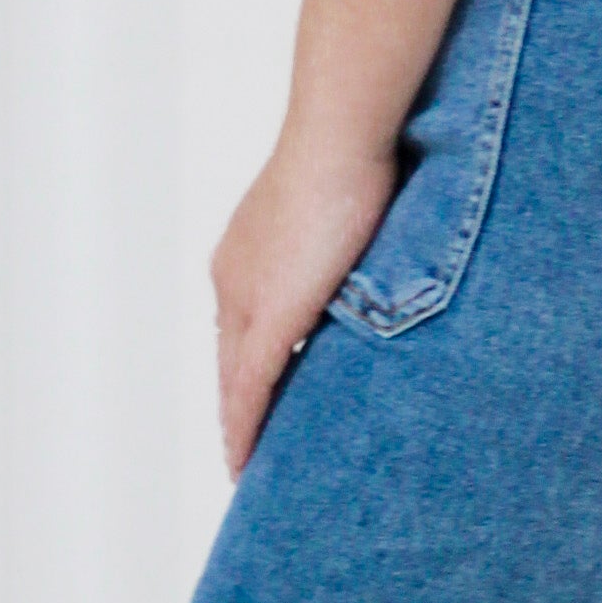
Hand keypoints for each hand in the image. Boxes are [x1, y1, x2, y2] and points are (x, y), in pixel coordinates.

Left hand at [211, 123, 401, 477]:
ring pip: (235, 380)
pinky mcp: (268, 318)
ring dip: (242, 424)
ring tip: (249, 464)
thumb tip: (371, 253)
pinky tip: (245, 460)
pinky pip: (250, 388)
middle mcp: (233, 279)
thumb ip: (345, 246)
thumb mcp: (345, 208)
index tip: (255, 400)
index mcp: (245, 253)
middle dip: (238, 404)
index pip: (241, 326)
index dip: (245, 367)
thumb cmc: (354, 154)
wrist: (339, 137)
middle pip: (230, 359)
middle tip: (248, 448)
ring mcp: (246, 298)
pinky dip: (245, 427)